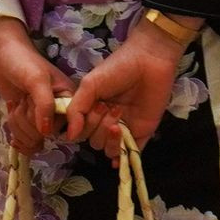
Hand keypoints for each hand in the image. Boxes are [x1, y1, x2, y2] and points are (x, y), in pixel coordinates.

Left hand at [0, 19, 71, 156]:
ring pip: (32, 138)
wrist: (3, 54)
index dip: (47, 125)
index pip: (64, 127)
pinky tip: (12, 113)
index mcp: (68, 100)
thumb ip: (44, 104)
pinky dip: (14, 129)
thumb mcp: (37, 80)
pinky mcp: (27, 119)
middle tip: (24, 100)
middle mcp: (58, 111)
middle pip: (44, 135)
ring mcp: (41, 117)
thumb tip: (46, 133)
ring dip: (18, 123)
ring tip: (17, 102)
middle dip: (28, 120)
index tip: (34, 110)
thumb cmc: (23, 62)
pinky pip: (23, 136)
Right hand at [64, 19, 182, 153]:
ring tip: (119, 116)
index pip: (81, 131)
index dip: (85, 125)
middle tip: (110, 106)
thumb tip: (69, 136)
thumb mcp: (90, 84)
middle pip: (94, 142)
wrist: (150, 60)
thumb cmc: (118, 68)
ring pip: (109, 150)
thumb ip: (76, 109)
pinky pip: (131, 153)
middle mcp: (107, 122)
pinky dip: (124, 158)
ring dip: (111, 138)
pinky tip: (119, 159)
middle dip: (99, 127)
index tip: (95, 106)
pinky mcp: (143, 132)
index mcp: (93, 110)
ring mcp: (125, 129)